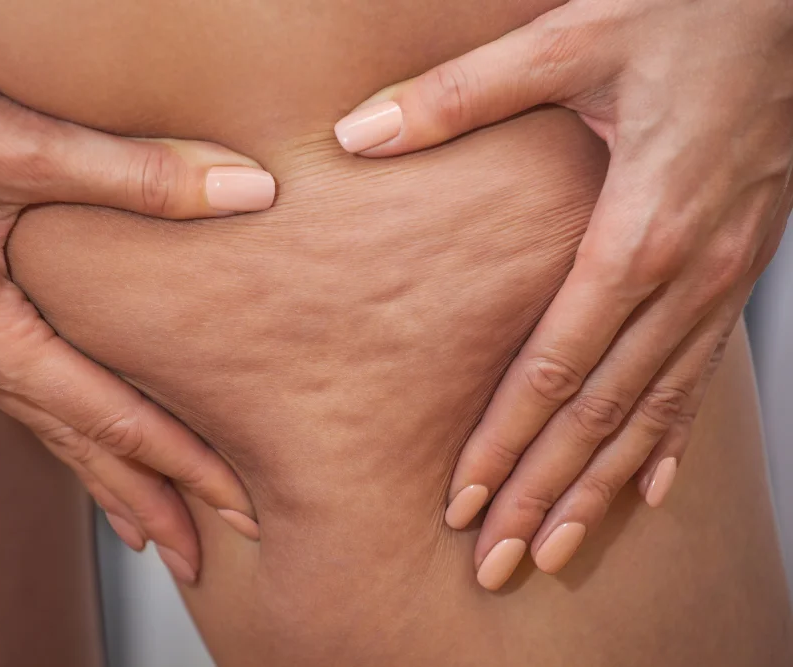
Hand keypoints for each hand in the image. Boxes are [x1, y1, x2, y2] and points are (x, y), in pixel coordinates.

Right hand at [0, 2, 274, 583]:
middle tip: (198, 559)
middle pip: (72, 447)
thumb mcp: (17, 143)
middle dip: (143, 505)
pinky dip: (61, 425)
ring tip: (146, 524)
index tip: (233, 508)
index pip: (107, 421)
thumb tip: (247, 193)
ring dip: (101, 476)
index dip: (181, 467)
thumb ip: (138, 174)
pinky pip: (16, 391)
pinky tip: (74, 431)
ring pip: (42, 426)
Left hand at [334, 0, 792, 588]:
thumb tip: (360, 133)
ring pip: (652, 414)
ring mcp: (719, 284)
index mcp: (634, 230)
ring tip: (558, 550)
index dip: (506, 442)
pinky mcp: (734, 275)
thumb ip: (460, 95)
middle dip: (544, 494)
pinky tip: (645, 492)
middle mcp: (684, 276)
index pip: (554, 369)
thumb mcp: (569, 40)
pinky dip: (669, 443)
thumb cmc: (687, 16)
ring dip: (600, 491)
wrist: (791, 6)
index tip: (464, 501)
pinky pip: (699, 380)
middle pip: (601, 414)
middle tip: (498, 562)